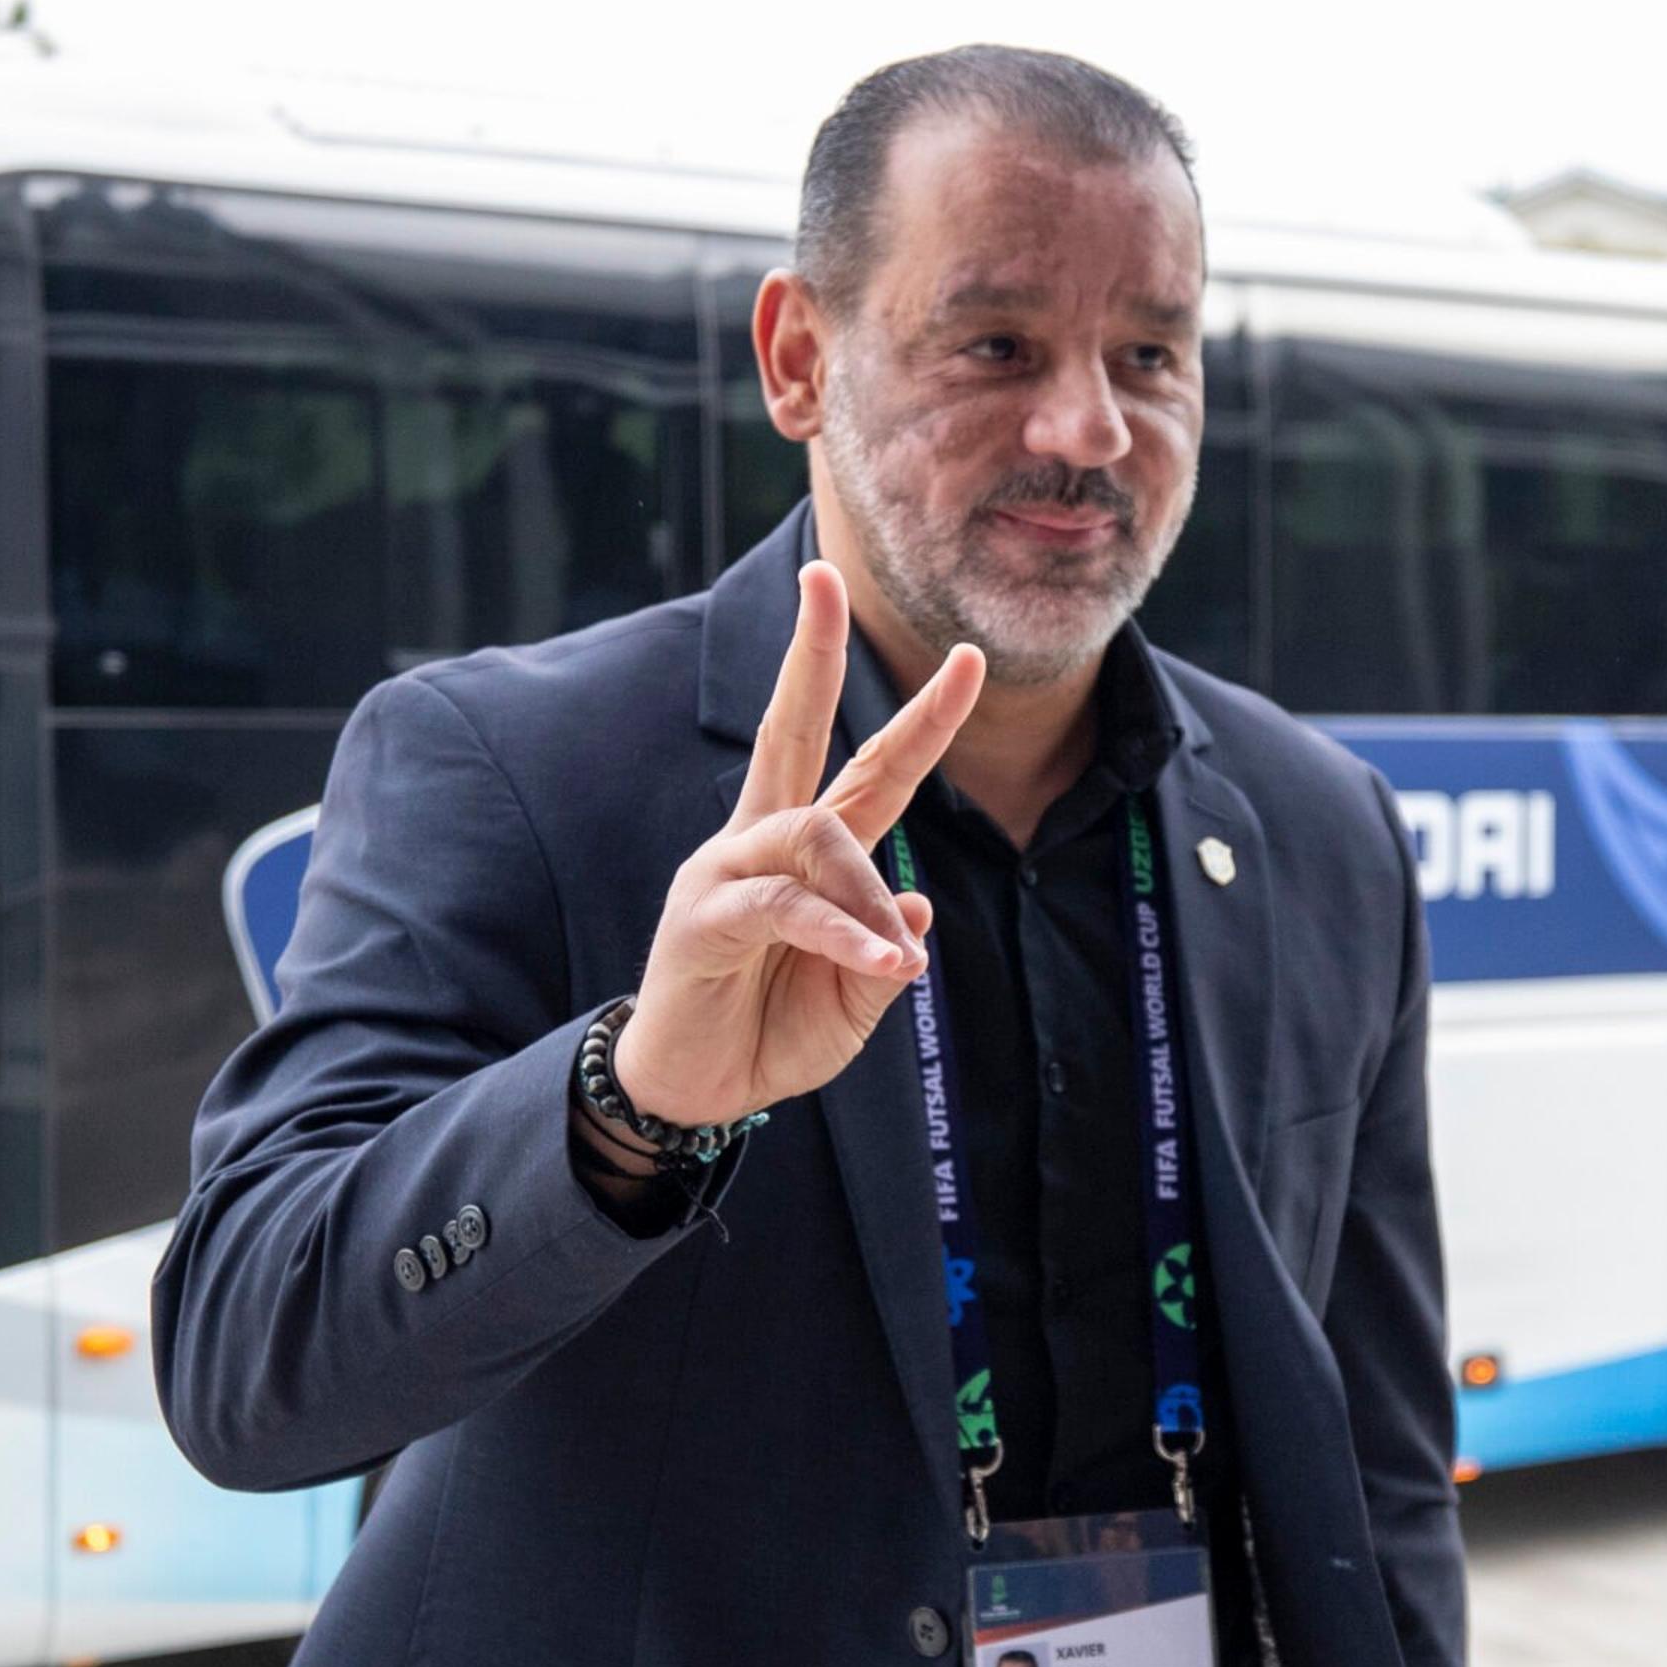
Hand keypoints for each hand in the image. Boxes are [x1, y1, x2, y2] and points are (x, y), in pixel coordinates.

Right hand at [608, 560, 983, 1128]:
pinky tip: (880, 960)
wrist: (696, 1091)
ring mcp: (726, 870)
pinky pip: (785, 906)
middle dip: (814, 650)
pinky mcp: (702, 916)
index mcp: (808, 854)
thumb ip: (884, 948)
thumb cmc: (771, 1034)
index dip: (922, 716)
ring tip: (893, 959)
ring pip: (815, 834)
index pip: (871, 768)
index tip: (969, 658)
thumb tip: (914, 905)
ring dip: (867, 895)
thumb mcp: (855, 997)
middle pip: (792, 726)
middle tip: (826, 575)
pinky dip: (842, 933)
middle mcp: (763, 841)